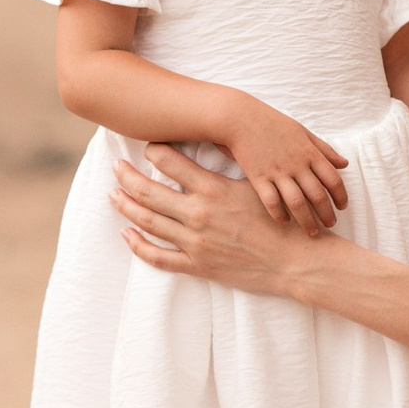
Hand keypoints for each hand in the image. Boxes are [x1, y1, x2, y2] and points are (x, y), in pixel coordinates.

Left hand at [115, 151, 317, 296]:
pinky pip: (158, 257)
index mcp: (212, 190)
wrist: (296, 261)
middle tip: (116, 166)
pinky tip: (127, 235)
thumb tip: (220, 142)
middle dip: (127, 176)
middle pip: (148, 191)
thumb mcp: (258, 186)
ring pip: (147, 222)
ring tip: (113, 194)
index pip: (170, 162)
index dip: (154, 150)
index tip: (146, 145)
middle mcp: (197, 214)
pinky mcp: (197, 265)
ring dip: (125, 206)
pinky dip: (138, 246)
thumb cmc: (282, 220)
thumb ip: (232, 168)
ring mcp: (194, 242)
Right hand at [221, 101, 347, 237]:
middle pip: (318, 195)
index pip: (333, 179)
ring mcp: (277, 172)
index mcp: (309, 152)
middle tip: (331, 225)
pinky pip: (271, 201)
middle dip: (326, 214)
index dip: (340, 196)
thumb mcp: (303, 132)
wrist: (241, 118)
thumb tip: (344, 164)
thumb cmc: (273, 123)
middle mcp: (296, 164)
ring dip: (307, 220)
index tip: (342, 207)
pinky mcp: (258, 177)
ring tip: (312, 232)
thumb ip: (324, 149)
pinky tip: (284, 222)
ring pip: (297, 202)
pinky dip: (279, 214)